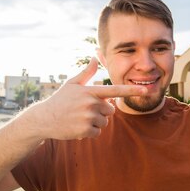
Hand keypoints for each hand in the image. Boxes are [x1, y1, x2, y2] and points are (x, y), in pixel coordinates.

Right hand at [29, 58, 147, 139]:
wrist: (44, 119)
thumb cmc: (60, 100)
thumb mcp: (72, 84)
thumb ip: (87, 73)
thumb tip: (95, 57)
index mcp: (90, 91)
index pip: (114, 91)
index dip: (131, 91)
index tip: (145, 90)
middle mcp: (90, 104)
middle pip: (110, 110)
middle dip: (102, 111)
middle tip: (85, 110)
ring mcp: (87, 118)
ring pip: (104, 122)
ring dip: (95, 122)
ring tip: (79, 118)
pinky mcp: (84, 130)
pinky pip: (97, 132)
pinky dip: (89, 131)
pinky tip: (77, 126)